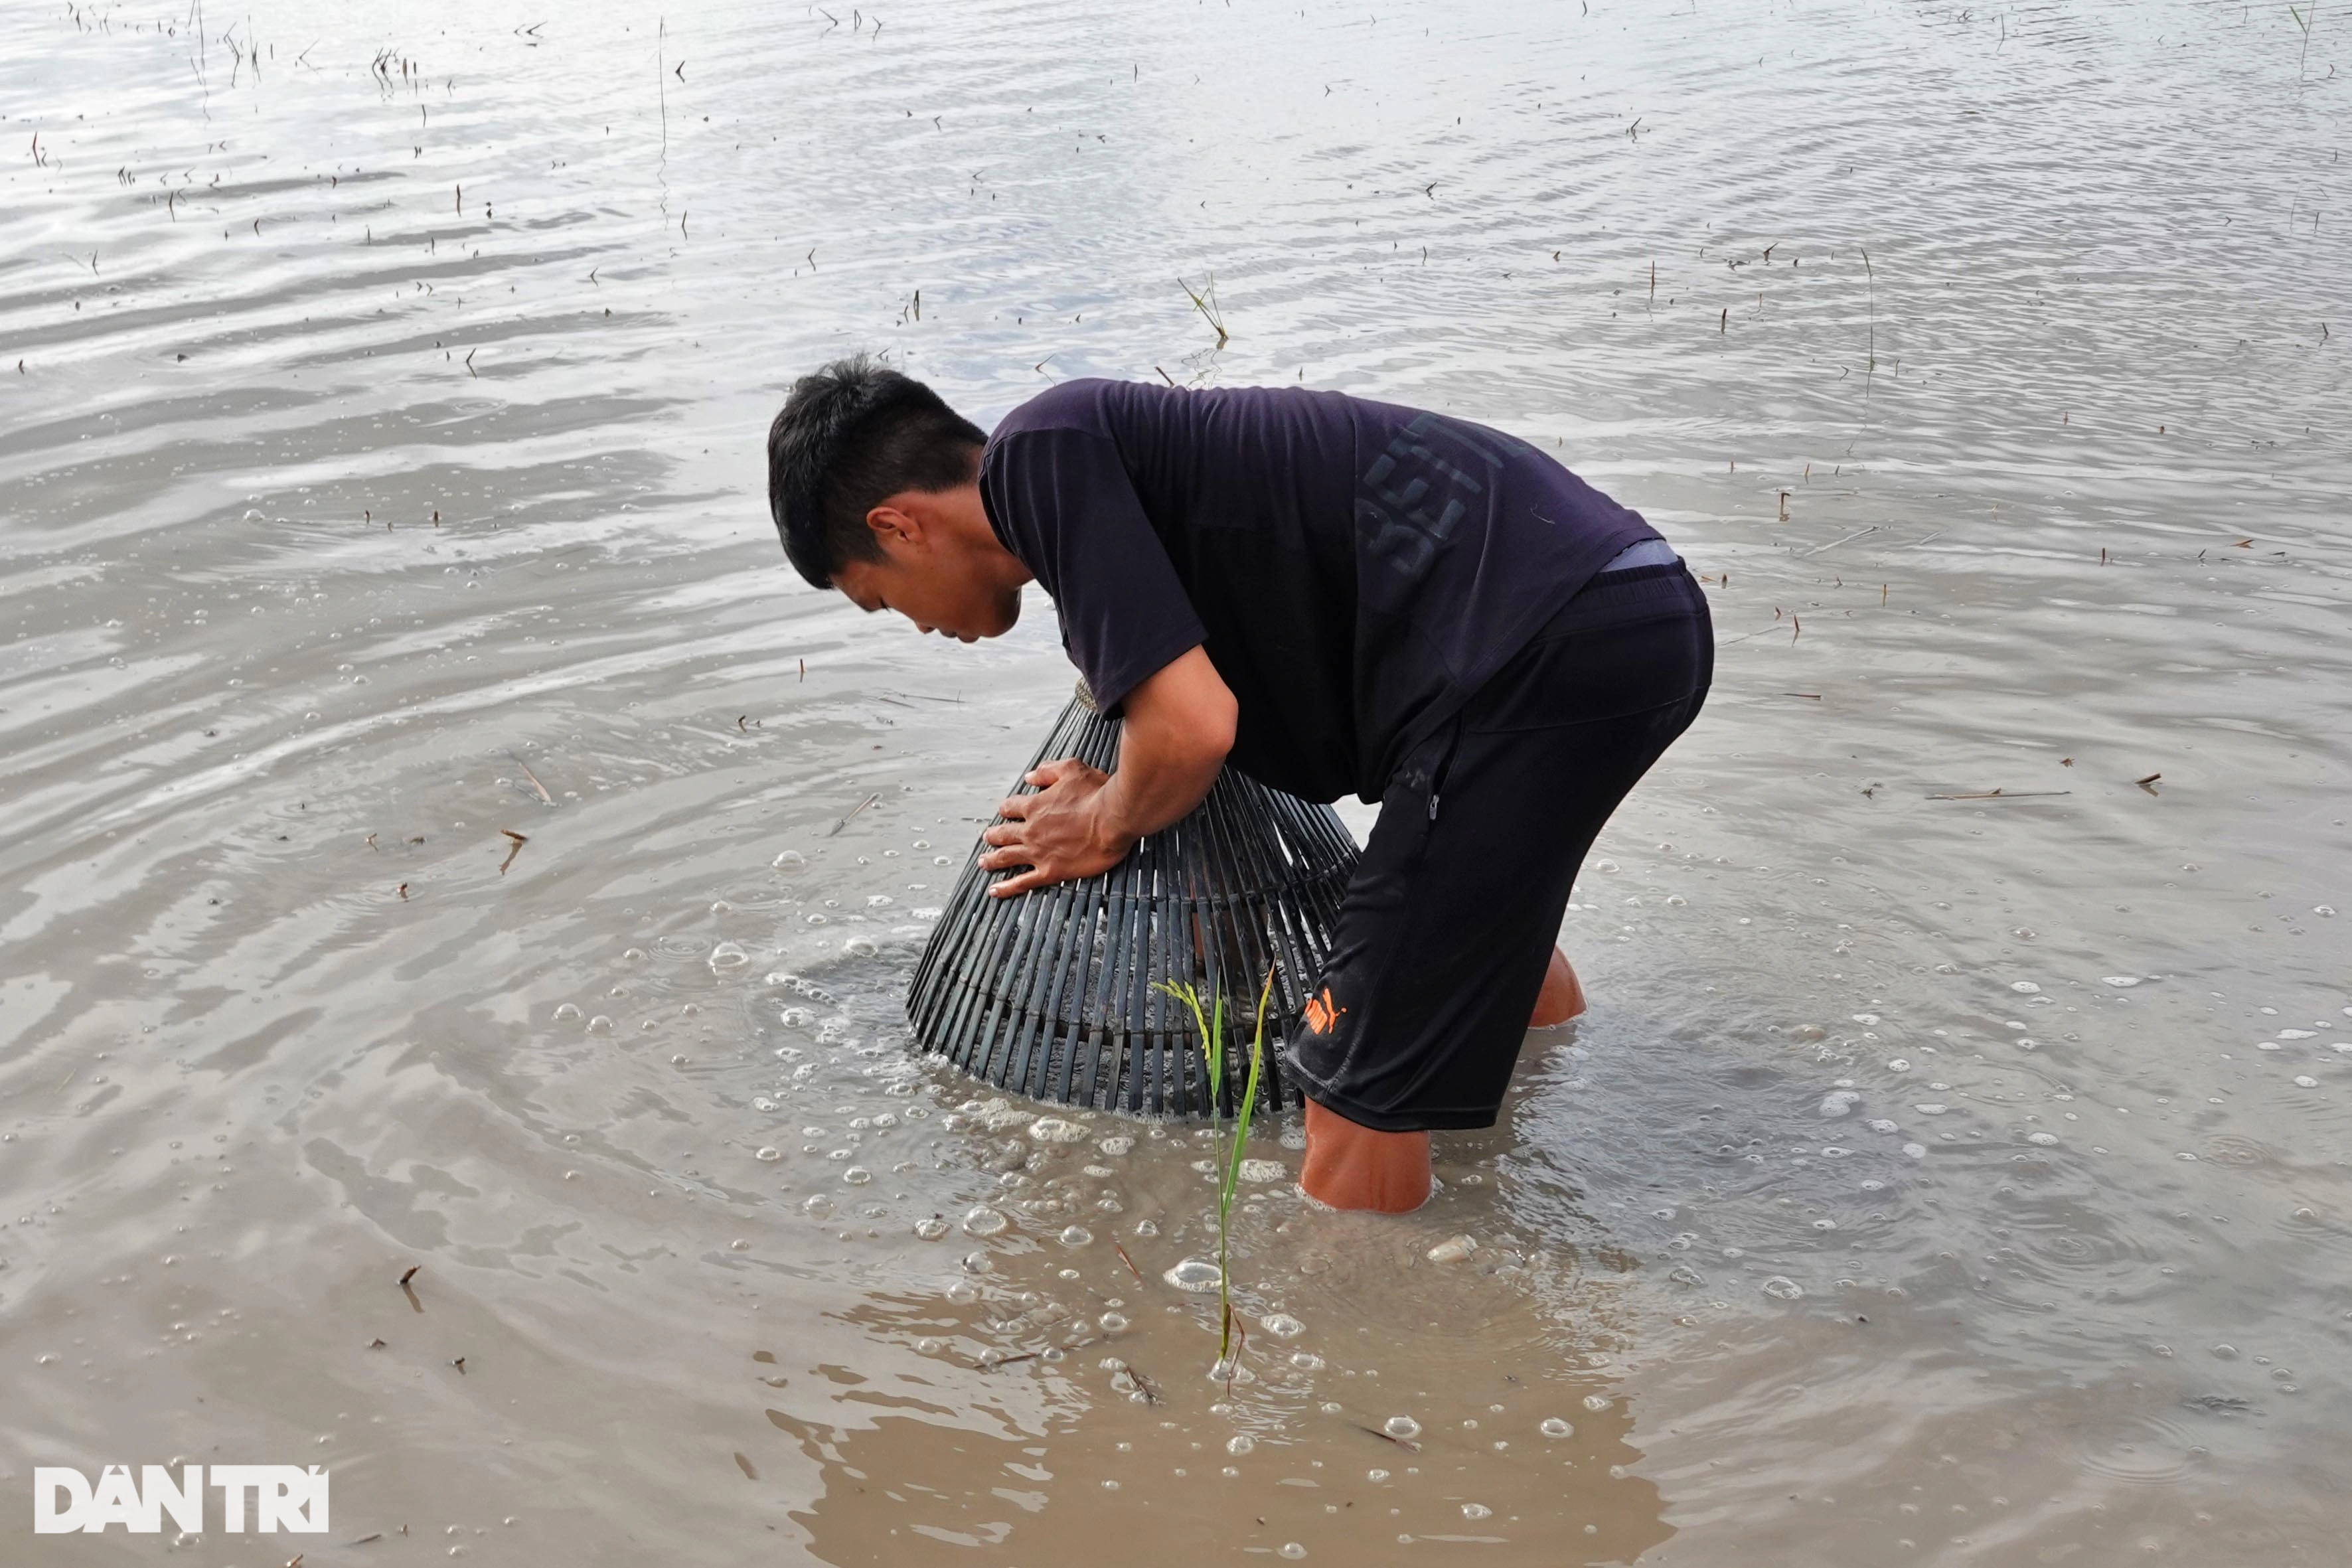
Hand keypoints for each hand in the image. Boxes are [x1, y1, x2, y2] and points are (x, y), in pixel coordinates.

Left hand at [979, 758, 1131, 896]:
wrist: (1114, 819)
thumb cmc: (1098, 795)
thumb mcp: (1072, 770)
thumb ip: (1048, 772)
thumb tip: (1031, 776)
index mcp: (1036, 805)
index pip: (1011, 807)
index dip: (1007, 809)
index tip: (1005, 811)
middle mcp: (1032, 829)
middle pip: (1004, 833)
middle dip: (993, 836)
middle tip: (987, 838)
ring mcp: (1038, 852)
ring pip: (1007, 857)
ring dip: (992, 860)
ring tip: (984, 863)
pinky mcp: (1051, 871)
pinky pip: (1022, 882)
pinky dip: (1007, 887)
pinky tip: (996, 890)